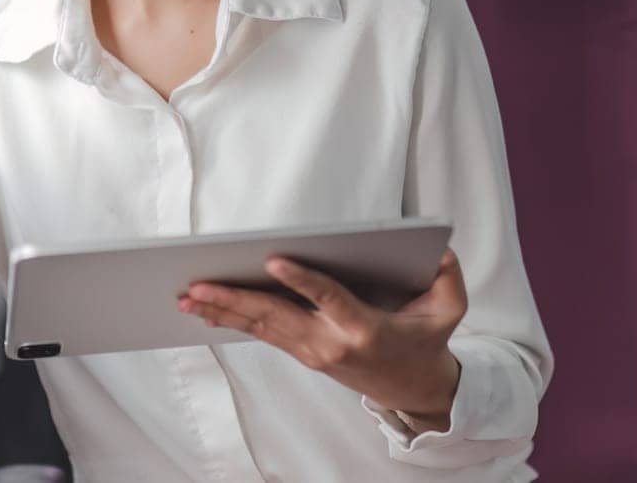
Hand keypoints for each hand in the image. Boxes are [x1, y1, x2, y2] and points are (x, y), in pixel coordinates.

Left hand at [177, 248, 468, 427]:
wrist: (414, 389)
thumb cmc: (428, 340)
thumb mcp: (450, 308)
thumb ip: (447, 275)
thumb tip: (436, 248)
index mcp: (362, 327)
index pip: (327, 298)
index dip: (301, 280)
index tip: (273, 260)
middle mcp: (330, 342)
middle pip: (276, 317)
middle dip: (233, 300)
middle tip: (196, 285)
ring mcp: (312, 351)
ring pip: (261, 327)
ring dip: (221, 310)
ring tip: (186, 295)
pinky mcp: (303, 352)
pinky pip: (262, 334)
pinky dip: (231, 321)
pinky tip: (204, 310)